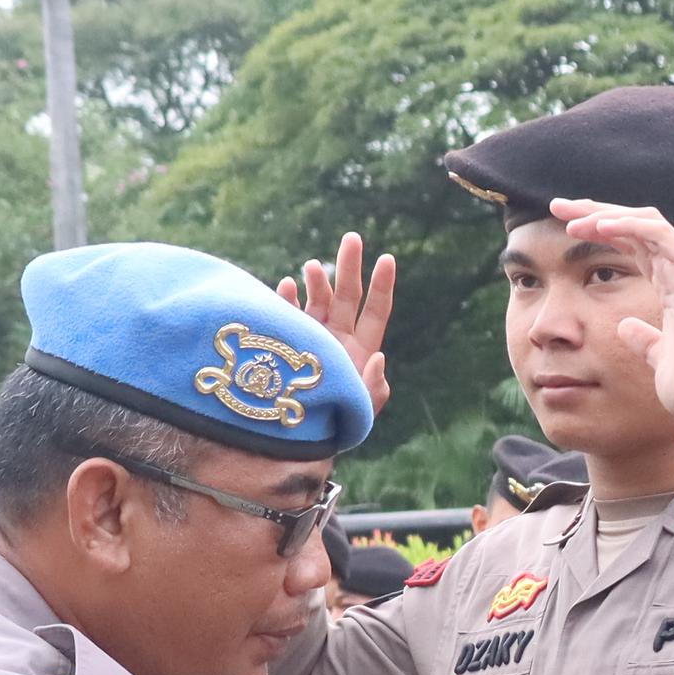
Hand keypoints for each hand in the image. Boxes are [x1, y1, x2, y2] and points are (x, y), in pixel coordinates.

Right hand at [281, 234, 400, 409]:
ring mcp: (312, 337)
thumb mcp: (362, 409)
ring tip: (311, 266)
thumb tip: (379, 357)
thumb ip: (374, 388)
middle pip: (348, 295)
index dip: (382, 285)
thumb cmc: (337, 425)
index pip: (376, 310)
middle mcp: (338, 337)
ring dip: (316, 280)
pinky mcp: (288, 340)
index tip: (387, 258)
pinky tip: (286, 286)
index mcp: (361, 348)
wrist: (299, 436)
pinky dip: (287, 298)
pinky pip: (288, 313)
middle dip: (349, 266)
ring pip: (318, 299)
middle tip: (352, 238)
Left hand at [549, 200, 673, 423]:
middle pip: (633, 224)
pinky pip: (657, 233)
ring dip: (605, 214)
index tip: (565, 229)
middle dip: (595, 211)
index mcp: (670, 285)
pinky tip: (599, 226)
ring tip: (572, 217)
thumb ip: (643, 339)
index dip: (599, 230)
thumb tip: (626, 328)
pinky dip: (628, 225)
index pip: (631, 243)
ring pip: (644, 221)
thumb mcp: (656, 356)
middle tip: (558, 206)